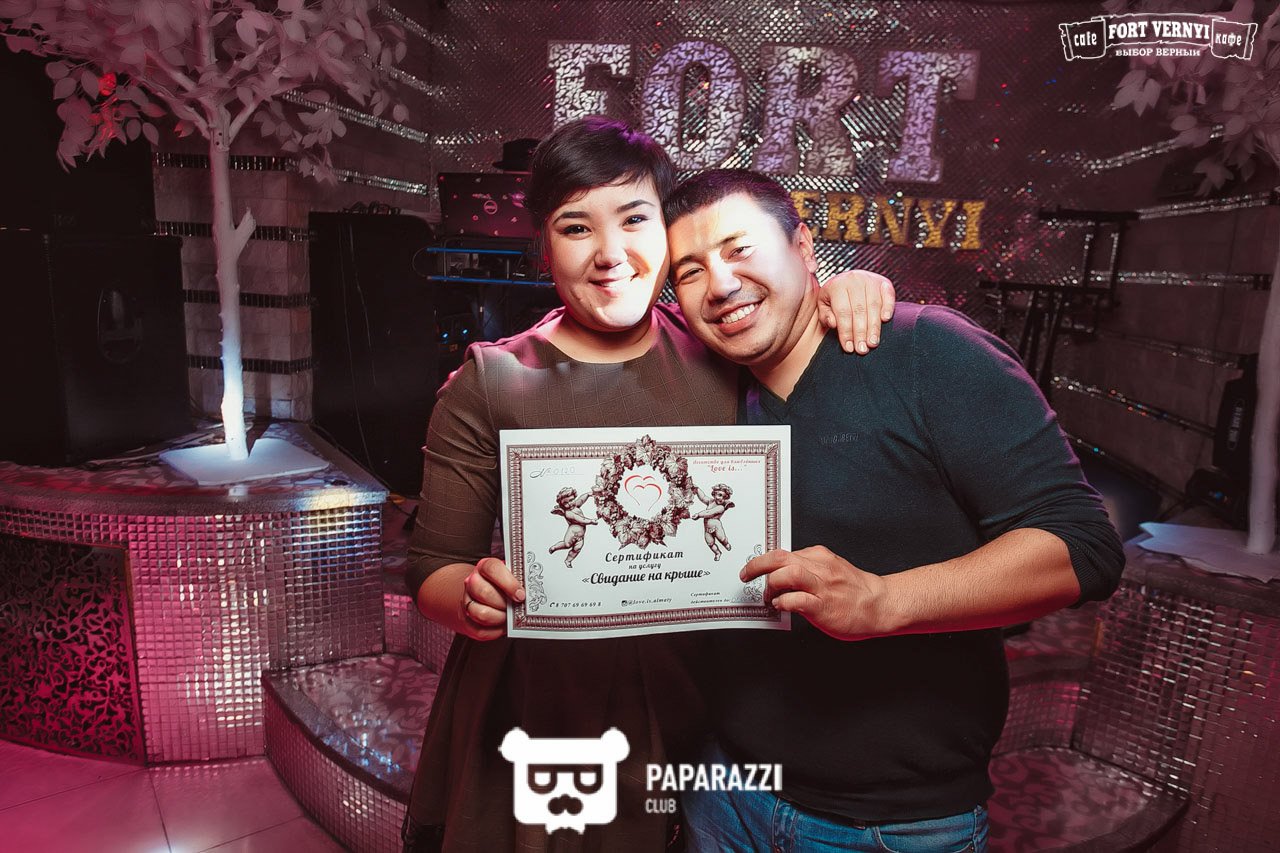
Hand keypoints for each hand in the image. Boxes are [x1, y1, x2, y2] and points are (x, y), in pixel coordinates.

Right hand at [459, 557, 525, 640]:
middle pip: (484, 592)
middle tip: (516, 606)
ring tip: (510, 617)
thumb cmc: (502, 585)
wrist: (482, 596)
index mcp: (484, 567)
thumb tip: (532, 592)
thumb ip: (519, 580)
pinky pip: (480, 630)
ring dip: (500, 618)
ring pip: (480, 613)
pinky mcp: (467, 621)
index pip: (492, 569)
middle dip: (504, 603)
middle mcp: (472, 582)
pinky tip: (503, 626)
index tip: (521, 595)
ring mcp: (467, 601)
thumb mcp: (511, 576)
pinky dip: (495, 631)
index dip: (508, 583)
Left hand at [741, 546, 893, 640]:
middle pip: (779, 557)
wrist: (880, 605)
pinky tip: (782, 606)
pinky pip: (796, 600)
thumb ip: (809, 567)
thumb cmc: (856, 591)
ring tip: (768, 595)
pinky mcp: (822, 606)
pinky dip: (783, 602)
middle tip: (746, 575)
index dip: (764, 561)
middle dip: (757, 565)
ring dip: (770, 584)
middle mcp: (819, 568)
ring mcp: (821, 586)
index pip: (783, 553)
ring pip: (786, 574)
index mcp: (819, 556)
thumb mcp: (831, 568)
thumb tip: (784, 572)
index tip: (754, 569)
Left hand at [817, 270, 895, 353]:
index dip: (846, 332)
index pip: (842, 312)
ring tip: (873, 343)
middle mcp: (854, 280)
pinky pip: (888, 295)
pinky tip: (885, 320)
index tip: (849, 348)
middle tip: (862, 349)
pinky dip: (888, 307)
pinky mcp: (884, 282)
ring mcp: (870, 279)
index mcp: (836, 285)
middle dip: (861, 333)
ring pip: (874, 305)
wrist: (848, 279)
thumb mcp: (823, 304)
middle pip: (859, 310)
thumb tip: (833, 323)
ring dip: (874, 326)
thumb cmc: (834, 297)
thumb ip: (825, 315)